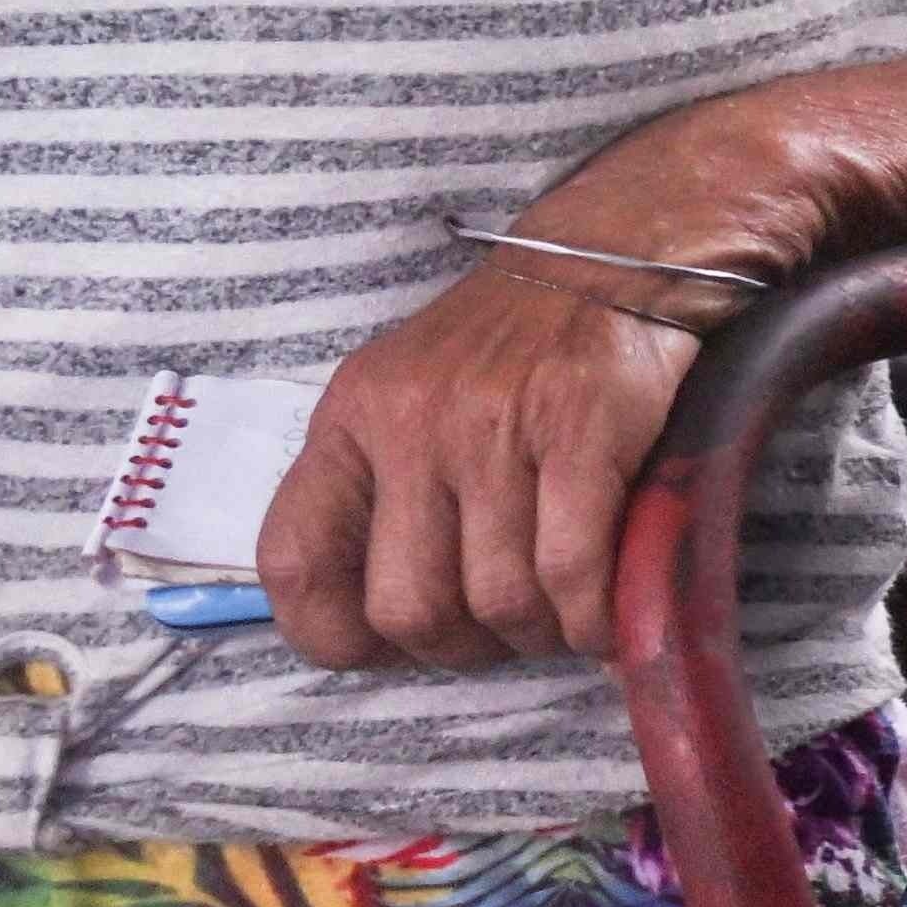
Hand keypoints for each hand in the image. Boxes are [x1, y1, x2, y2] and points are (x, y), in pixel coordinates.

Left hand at [263, 243, 711, 669]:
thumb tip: (387, 621)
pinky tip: (607, 613)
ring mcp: (493, 427)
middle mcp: (408, 425)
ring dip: (541, 635)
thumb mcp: (409, 398)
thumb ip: (381, 491)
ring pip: (500, 599)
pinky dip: (594, 617)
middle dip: (465, 648)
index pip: (295, 561)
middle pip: (410, 607)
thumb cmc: (508, 348)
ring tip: (566, 617)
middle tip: (506, 634)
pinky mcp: (580, 430)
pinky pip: (572, 571)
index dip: (334, 634)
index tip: (390, 647)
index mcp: (350, 420)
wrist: (612, 258)